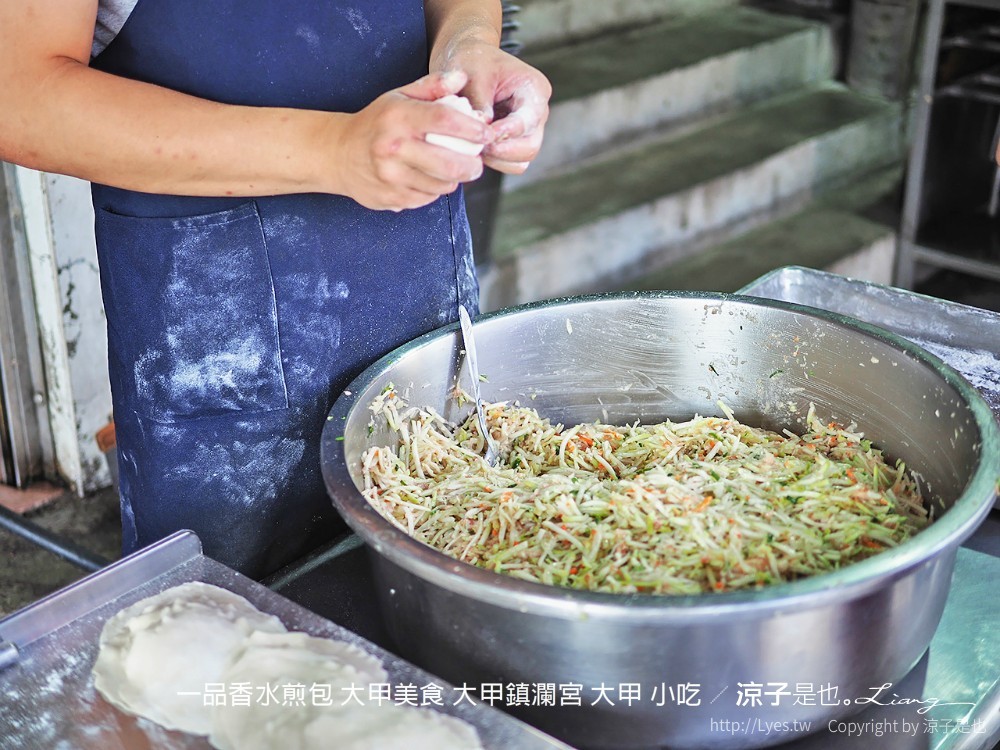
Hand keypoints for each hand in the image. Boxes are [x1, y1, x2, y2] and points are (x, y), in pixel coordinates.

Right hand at [331, 71, 492, 210]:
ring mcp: (391, 177)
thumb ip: (432, 86)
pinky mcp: (391, 198)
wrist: (337, 154)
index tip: (486, 134)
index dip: (472, 129)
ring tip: (453, 169)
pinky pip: (427, 198)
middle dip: (472, 166)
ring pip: (441, 185)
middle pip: (449, 163)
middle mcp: (393, 148)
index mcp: (398, 118)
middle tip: (477, 163)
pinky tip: (430, 179)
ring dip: (454, 179)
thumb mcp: (399, 96)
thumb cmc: (376, 122)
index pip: (444, 121)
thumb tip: (462, 78)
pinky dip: (435, 190)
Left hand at [439, 41, 550, 174]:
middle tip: (476, 147)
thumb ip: (479, 101)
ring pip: (520, 161)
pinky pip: (509, 163)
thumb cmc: (473, 60)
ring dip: (496, 159)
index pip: (527, 121)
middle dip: (502, 151)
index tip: (482, 136)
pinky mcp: (515, 141)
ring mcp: (529, 130)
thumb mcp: (473, 73)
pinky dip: (493, 161)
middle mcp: (537, 113)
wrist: (469, 59)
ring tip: (472, 147)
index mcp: (534, 90)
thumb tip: (483, 130)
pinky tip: (474, 149)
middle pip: (530, 148)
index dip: (504, 133)